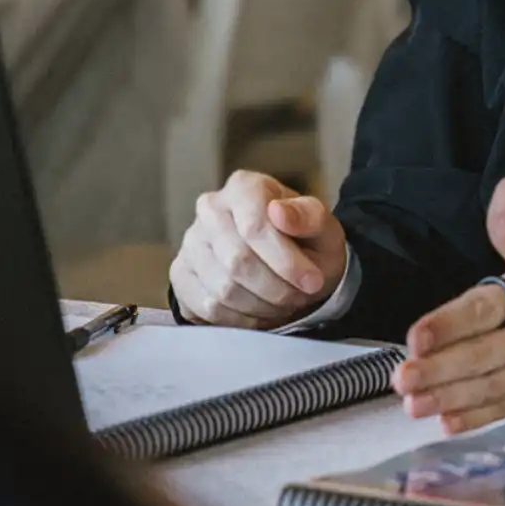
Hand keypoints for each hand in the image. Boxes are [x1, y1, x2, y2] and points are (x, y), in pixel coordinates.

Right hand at [170, 171, 347, 327]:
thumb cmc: (306, 241)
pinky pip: (206, 307)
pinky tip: (259, 312)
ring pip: (222, 288)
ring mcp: (191, 242)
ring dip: (261, 305)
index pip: (254, 226)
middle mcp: (210, 208)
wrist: (288, 262)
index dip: (286, 261)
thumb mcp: (323, 227)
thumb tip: (279, 211)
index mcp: (244, 186)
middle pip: (238, 261)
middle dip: (276, 288)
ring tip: (282, 303)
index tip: (312, 281)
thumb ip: (308, 216)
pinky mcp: (181, 274)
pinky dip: (239, 318)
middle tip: (299, 297)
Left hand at [392, 176, 504, 433]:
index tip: (417, 336)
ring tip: (413, 404)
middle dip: (439, 369)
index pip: (487, 308)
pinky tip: (448, 424)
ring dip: (449, 397)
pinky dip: (478, 419)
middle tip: (401, 378)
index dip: (450, 323)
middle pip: (483, 354)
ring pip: (491, 387)